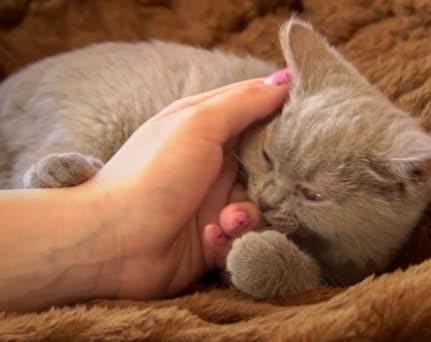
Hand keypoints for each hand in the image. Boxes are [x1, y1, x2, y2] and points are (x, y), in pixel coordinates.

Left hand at [87, 72, 290, 299]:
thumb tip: (286, 79)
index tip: (318, 117)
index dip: (287, 111)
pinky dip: (235, 236)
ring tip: (229, 218)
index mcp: (208, 125)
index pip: (259, 109)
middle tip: (282, 180)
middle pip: (269, 159)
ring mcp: (216, 200)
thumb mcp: (198, 123)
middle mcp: (216, 161)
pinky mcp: (218, 236)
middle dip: (278, 173)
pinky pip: (248, 234)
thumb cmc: (152, 173)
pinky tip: (213, 236)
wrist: (112, 242)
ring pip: (264, 201)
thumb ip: (244, 102)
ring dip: (250, 211)